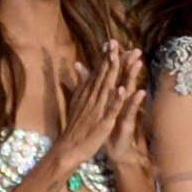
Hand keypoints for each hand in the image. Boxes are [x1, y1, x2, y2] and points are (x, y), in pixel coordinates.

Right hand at [51, 44, 142, 178]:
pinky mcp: (103, 122)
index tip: (111, 41)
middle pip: (103, 75)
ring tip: (121, 58)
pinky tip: (122, 90)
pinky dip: (116, 100)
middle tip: (115, 43)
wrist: (68, 149)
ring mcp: (98, 109)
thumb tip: (78, 64)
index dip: (105, 57)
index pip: (98, 71)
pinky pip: (111, 110)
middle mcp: (93, 98)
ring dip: (115, 73)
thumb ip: (81, 82)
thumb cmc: (76, 124)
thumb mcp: (78, 100)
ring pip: (108, 88)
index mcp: (89, 92)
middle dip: (110, 59)